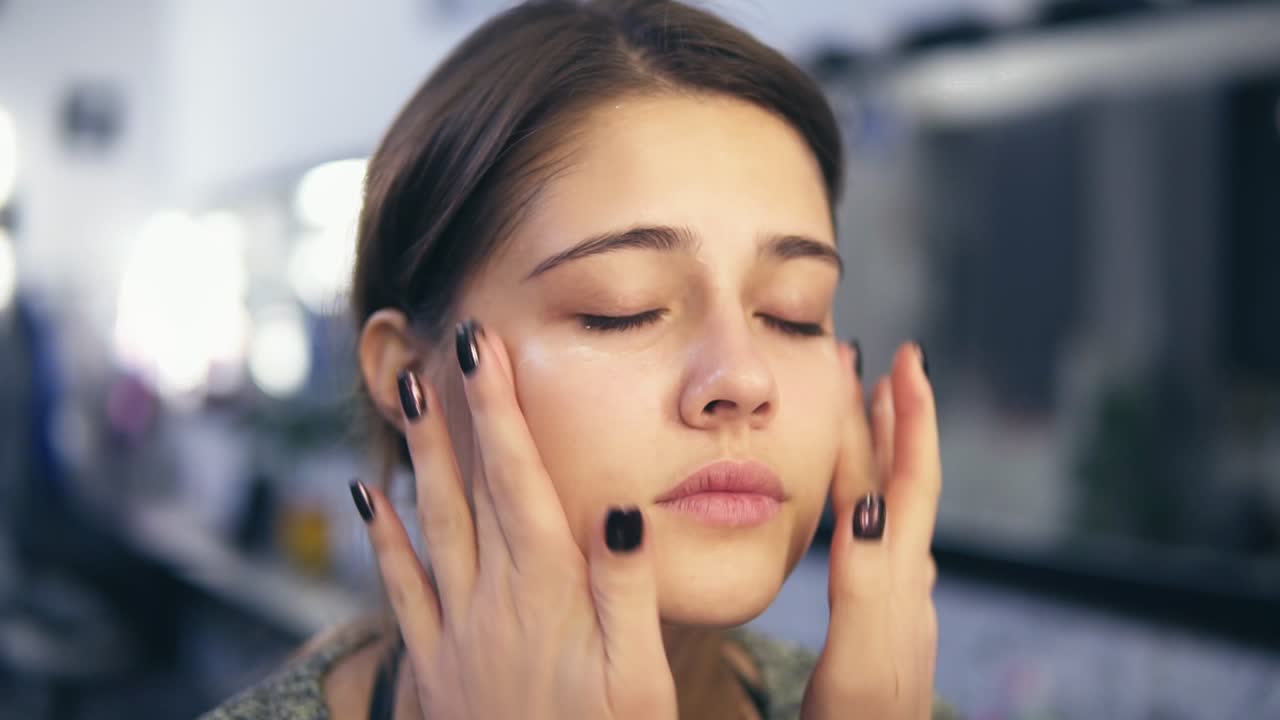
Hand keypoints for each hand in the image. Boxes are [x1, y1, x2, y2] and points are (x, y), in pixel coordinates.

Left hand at [351, 320, 676, 719]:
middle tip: (436, 346)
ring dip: (416, 456)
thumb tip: (616, 508)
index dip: (501, 411)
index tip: (483, 350)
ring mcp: (454, 631)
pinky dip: (382, 542)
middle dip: (454, 413)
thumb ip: (627, 592)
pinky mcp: (432, 666)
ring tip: (403, 395)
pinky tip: (368, 500)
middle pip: (467, 489)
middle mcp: (491, 599)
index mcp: (547, 592)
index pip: (519, 481)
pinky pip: (399, 590)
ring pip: (429, 525)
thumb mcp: (639, 679)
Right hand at [802, 342, 940, 719]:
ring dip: (879, 456)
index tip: (902, 356)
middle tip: (869, 364)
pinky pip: (873, 543)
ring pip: (890, 512)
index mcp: (898, 583)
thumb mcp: (861, 662)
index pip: (908, 484)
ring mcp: (894, 607)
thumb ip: (864, 586)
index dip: (909, 418)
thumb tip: (867, 503)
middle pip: (901, 486)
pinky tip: (855, 514)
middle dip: (891, 420)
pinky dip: (862, 502)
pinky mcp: (875, 628)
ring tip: (867, 416)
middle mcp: (904, 586)